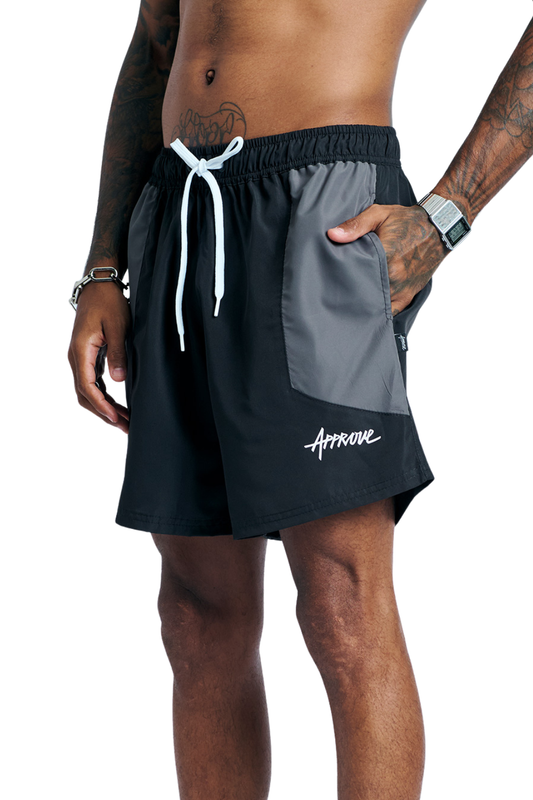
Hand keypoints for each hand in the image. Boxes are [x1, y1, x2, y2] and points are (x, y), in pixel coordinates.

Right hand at [67, 280, 131, 433]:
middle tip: (125, 426)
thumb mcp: (118, 326)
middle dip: (104, 413)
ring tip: (124, 421)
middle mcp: (76, 357)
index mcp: (81, 350)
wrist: (99, 287)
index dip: (101, 405)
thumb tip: (119, 379)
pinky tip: (117, 406)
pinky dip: (103, 396)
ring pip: (88, 391)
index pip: (87, 386)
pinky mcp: (88, 357)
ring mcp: (80, 358)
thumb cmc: (108, 302)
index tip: (115, 418)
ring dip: (104, 407)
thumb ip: (118, 353)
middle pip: (85, 394)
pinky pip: (92, 382)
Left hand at [327, 203, 449, 315]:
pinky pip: (391, 311)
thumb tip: (332, 235)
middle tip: (336, 294)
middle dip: (351, 294)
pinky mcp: (408, 295)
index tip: (332, 281)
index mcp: (386, 256)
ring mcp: (402, 288)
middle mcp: (395, 276)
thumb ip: (355, 225)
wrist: (438, 228)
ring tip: (350, 302)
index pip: (356, 276)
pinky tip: (368, 310)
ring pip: (377, 306)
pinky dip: (380, 311)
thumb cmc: (407, 221)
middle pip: (365, 294)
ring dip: (364, 305)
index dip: (343, 280)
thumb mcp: (380, 214)